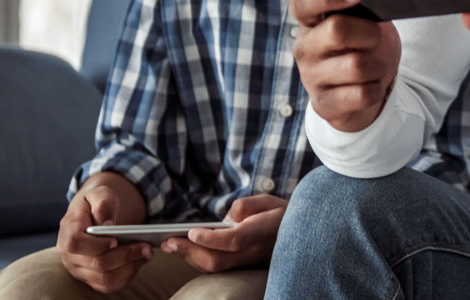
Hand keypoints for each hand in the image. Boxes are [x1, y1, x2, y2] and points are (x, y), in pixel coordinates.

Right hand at [57, 185, 152, 293]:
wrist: (91, 214)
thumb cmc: (95, 203)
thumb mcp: (98, 193)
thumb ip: (103, 204)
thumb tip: (108, 224)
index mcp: (68, 231)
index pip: (75, 244)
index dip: (96, 245)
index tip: (116, 240)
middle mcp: (70, 255)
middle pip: (96, 264)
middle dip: (125, 256)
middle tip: (146, 247)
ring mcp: (79, 270)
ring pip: (104, 278)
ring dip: (129, 268)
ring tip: (147, 253)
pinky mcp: (90, 278)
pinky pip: (109, 285)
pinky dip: (127, 276)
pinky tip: (139, 262)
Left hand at [161, 195, 287, 271]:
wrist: (301, 234)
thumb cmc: (282, 213)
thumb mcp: (269, 201)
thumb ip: (247, 205)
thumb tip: (226, 217)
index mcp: (263, 232)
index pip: (234, 240)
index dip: (211, 239)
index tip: (192, 231)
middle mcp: (255, 253)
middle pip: (219, 260)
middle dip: (190, 252)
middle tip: (168, 242)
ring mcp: (249, 263)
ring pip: (216, 268)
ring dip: (190, 257)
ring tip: (171, 245)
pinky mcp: (243, 267)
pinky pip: (219, 268)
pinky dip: (199, 260)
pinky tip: (186, 250)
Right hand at [289, 0, 400, 131]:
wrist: (362, 92)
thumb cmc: (362, 48)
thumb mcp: (362, 22)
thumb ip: (360, 9)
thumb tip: (376, 0)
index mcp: (309, 22)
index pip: (303, 3)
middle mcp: (304, 48)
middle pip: (336, 30)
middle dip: (369, 33)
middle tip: (376, 38)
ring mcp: (311, 77)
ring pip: (356, 66)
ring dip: (378, 65)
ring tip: (377, 66)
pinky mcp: (324, 104)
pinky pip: (362, 94)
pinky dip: (377, 89)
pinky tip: (372, 86)